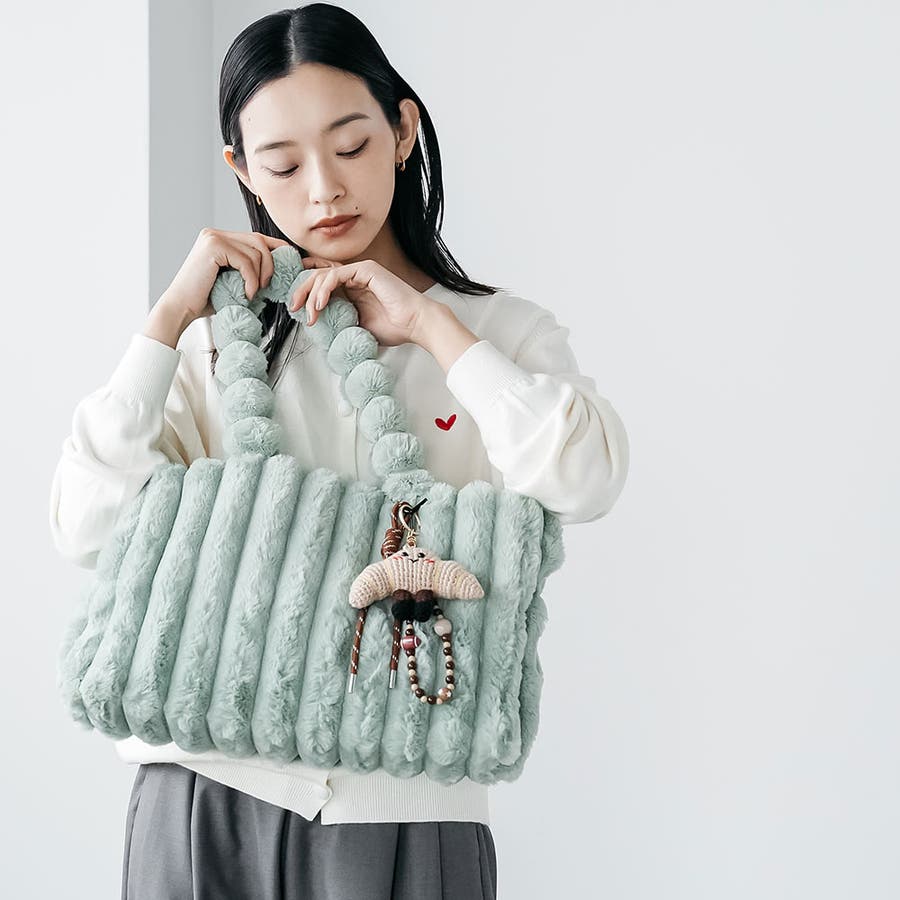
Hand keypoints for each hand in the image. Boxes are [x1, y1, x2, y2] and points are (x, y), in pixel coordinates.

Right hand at [159, 227, 291, 323]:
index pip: (256, 237)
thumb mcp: (233, 280)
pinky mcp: (213, 247)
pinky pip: (246, 261)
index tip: (291, 263)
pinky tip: (246, 293)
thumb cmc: (206, 299)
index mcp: (219, 239)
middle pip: (259, 240)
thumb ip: (250, 269)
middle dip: (271, 264)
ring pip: (255, 251)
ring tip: (252, 292)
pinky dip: (252, 279)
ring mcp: (213, 237)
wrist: (181, 308)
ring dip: (260, 275)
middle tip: (267, 286)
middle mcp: (215, 234)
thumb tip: (280, 267)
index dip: (276, 248)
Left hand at [290, 257, 431, 346]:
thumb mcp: (356, 326)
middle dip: (302, 291)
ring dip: (312, 294)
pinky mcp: (365, 269)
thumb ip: (338, 319)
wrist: (415, 324)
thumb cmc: (394, 328)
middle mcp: (354, 277)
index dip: (305, 292)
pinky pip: (336, 274)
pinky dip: (324, 288)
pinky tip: (320, 304)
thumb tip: (317, 324)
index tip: (295, 308)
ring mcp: (360, 271)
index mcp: (351, 289)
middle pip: (317, 275)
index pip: (321, 283)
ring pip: (323, 274)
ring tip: (311, 313)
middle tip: (294, 308)